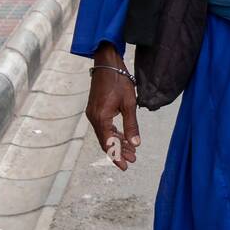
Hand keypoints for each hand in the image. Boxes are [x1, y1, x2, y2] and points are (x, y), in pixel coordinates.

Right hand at [86, 43, 139, 171]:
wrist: (107, 63)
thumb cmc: (119, 80)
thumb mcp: (129, 103)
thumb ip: (131, 125)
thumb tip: (136, 144)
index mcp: (101, 117)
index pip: (108, 143)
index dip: (117, 156)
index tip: (125, 166)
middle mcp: (94, 118)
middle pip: (106, 141)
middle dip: (120, 151)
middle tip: (133, 160)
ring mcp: (93, 114)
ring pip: (106, 134)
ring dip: (118, 143)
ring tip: (132, 151)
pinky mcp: (96, 110)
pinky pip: (105, 127)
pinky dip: (114, 133)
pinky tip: (124, 138)